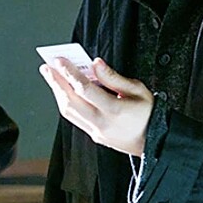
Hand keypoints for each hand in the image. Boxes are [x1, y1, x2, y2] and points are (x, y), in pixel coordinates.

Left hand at [39, 57, 153, 155]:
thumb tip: (96, 64)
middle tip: (47, 67)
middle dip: (56, 82)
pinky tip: (64, 91)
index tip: (60, 61)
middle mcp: (102, 123)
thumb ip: (113, 77)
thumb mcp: (138, 90)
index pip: (85, 89)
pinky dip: (66, 102)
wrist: (155, 141)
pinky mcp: (94, 135)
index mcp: (115, 110)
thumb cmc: (149, 114)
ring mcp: (96, 131)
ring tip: (52, 77)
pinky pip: (74, 118)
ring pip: (68, 112)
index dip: (70, 73)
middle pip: (70, 101)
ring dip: (58, 92)